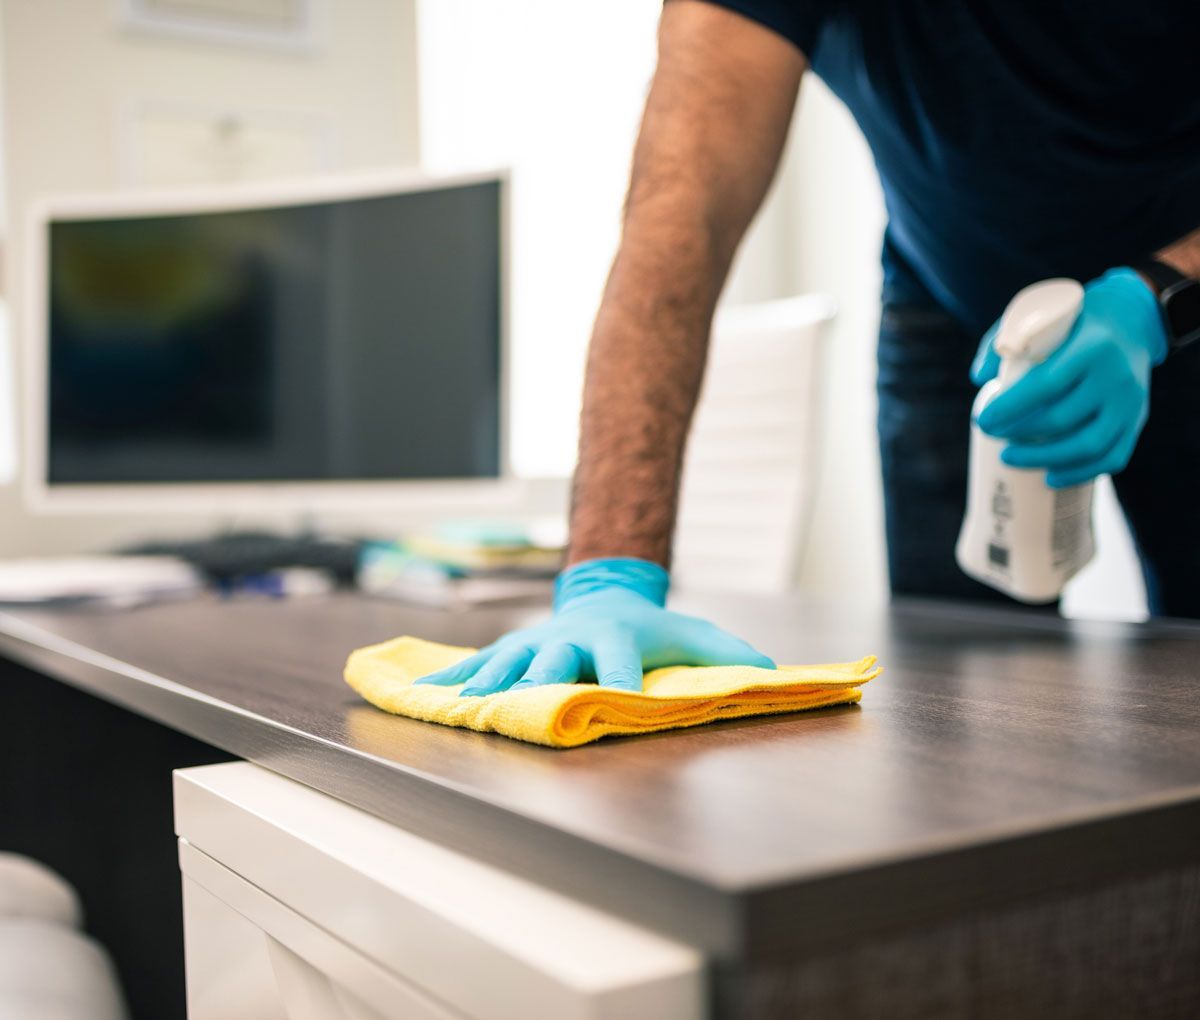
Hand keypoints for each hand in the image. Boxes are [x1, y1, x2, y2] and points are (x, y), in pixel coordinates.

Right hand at [414, 557, 773, 696]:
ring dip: (484, 683)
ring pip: (506, 663)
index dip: (620, 683)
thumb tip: (773, 673)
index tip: (618, 702)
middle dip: (540, 683)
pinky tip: (422, 692)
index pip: (619, 664)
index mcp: (615, 639)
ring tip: (460, 703)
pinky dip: (449, 677)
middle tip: (525, 702)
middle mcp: (569, 641)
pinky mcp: (511, 650)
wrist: (605, 596)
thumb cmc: (652, 629)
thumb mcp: (693, 636)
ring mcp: (534, 644)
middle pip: (553, 663)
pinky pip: (475, 663)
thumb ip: (729, 655)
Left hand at [970, 267, 1166, 487]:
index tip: (982, 420)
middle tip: (992, 435)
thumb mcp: (1039, 317)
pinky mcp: (1138, 420)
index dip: (1010, 409)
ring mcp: (1131, 401)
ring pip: (1088, 445)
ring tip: (1010, 457)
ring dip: (1043, 459)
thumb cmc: (1072, 323)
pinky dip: (1080, 473)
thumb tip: (979, 380)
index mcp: (1092, 346)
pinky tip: (1051, 477)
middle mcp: (1116, 375)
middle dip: (1019, 434)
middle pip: (1063, 419)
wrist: (1132, 321)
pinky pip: (1113, 457)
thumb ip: (1004, 341)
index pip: (1047, 385)